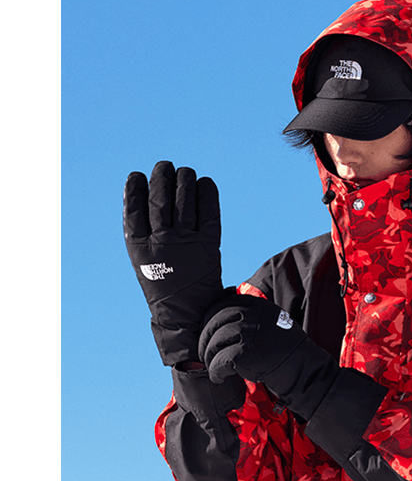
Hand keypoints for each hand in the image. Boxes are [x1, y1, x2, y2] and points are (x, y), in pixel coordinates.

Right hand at [123, 160, 223, 365]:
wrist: (186, 314)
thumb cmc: (163, 282)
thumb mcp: (143, 259)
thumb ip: (141, 230)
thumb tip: (141, 191)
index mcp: (139, 246)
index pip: (134, 208)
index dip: (135, 188)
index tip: (137, 176)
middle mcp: (161, 242)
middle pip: (160, 199)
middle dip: (162, 177)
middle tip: (165, 167)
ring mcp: (186, 243)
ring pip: (184, 200)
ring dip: (185, 180)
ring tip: (184, 173)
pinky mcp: (209, 245)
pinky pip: (208, 212)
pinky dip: (207, 194)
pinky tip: (205, 184)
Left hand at [198, 294, 305, 384]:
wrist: (301, 368)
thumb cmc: (285, 348)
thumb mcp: (271, 320)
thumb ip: (249, 315)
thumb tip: (218, 317)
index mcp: (254, 304)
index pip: (219, 307)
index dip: (208, 321)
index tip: (207, 334)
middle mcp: (249, 315)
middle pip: (213, 324)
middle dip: (205, 341)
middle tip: (205, 354)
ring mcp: (245, 333)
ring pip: (213, 344)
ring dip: (210, 358)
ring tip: (214, 367)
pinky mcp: (242, 353)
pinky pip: (218, 362)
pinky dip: (216, 372)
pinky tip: (219, 377)